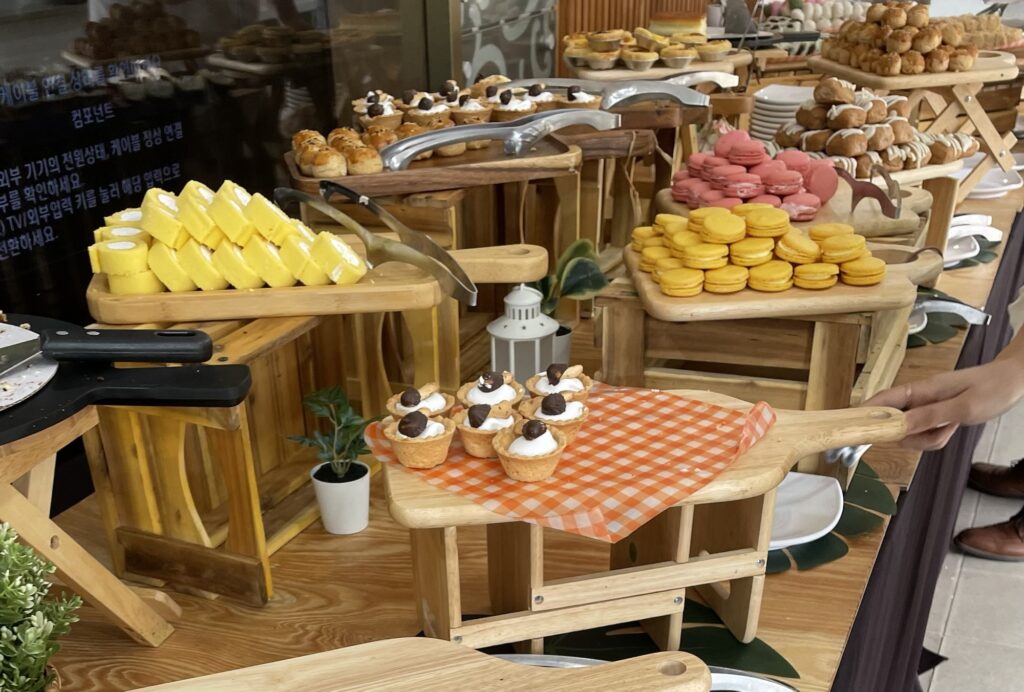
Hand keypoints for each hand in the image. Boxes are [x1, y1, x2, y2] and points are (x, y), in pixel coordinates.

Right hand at [864, 360, 1023, 449]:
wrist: (1014, 381)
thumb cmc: (991, 389)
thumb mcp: (962, 407)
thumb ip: (928, 417)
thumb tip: (897, 426)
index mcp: (920, 389)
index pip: (883, 401)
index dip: (865, 413)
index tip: (850, 427)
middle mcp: (917, 398)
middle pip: (896, 424)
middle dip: (913, 436)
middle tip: (940, 432)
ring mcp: (925, 407)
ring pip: (911, 434)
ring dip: (929, 439)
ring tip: (952, 428)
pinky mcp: (933, 416)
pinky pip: (924, 435)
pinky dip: (936, 438)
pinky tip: (952, 428)